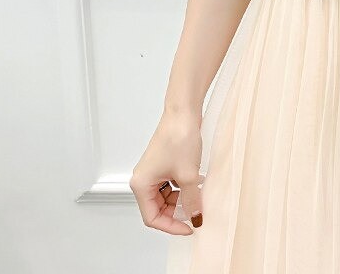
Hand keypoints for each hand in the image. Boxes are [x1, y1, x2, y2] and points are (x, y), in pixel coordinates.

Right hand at [130, 110, 203, 234]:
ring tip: (198, 196)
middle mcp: (143, 179)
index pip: (152, 218)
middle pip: (158, 208)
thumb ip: (191, 200)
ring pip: (166, 197)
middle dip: (177, 212)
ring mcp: (154, 171)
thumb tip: (196, 217)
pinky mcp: (164, 164)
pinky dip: (183, 188)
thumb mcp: (188, 175)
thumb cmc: (179, 137)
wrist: (183, 112)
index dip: (171, 226)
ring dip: (182, 199)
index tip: (190, 227)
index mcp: (141, 184)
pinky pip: (171, 185)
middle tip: (196, 213)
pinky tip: (197, 184)